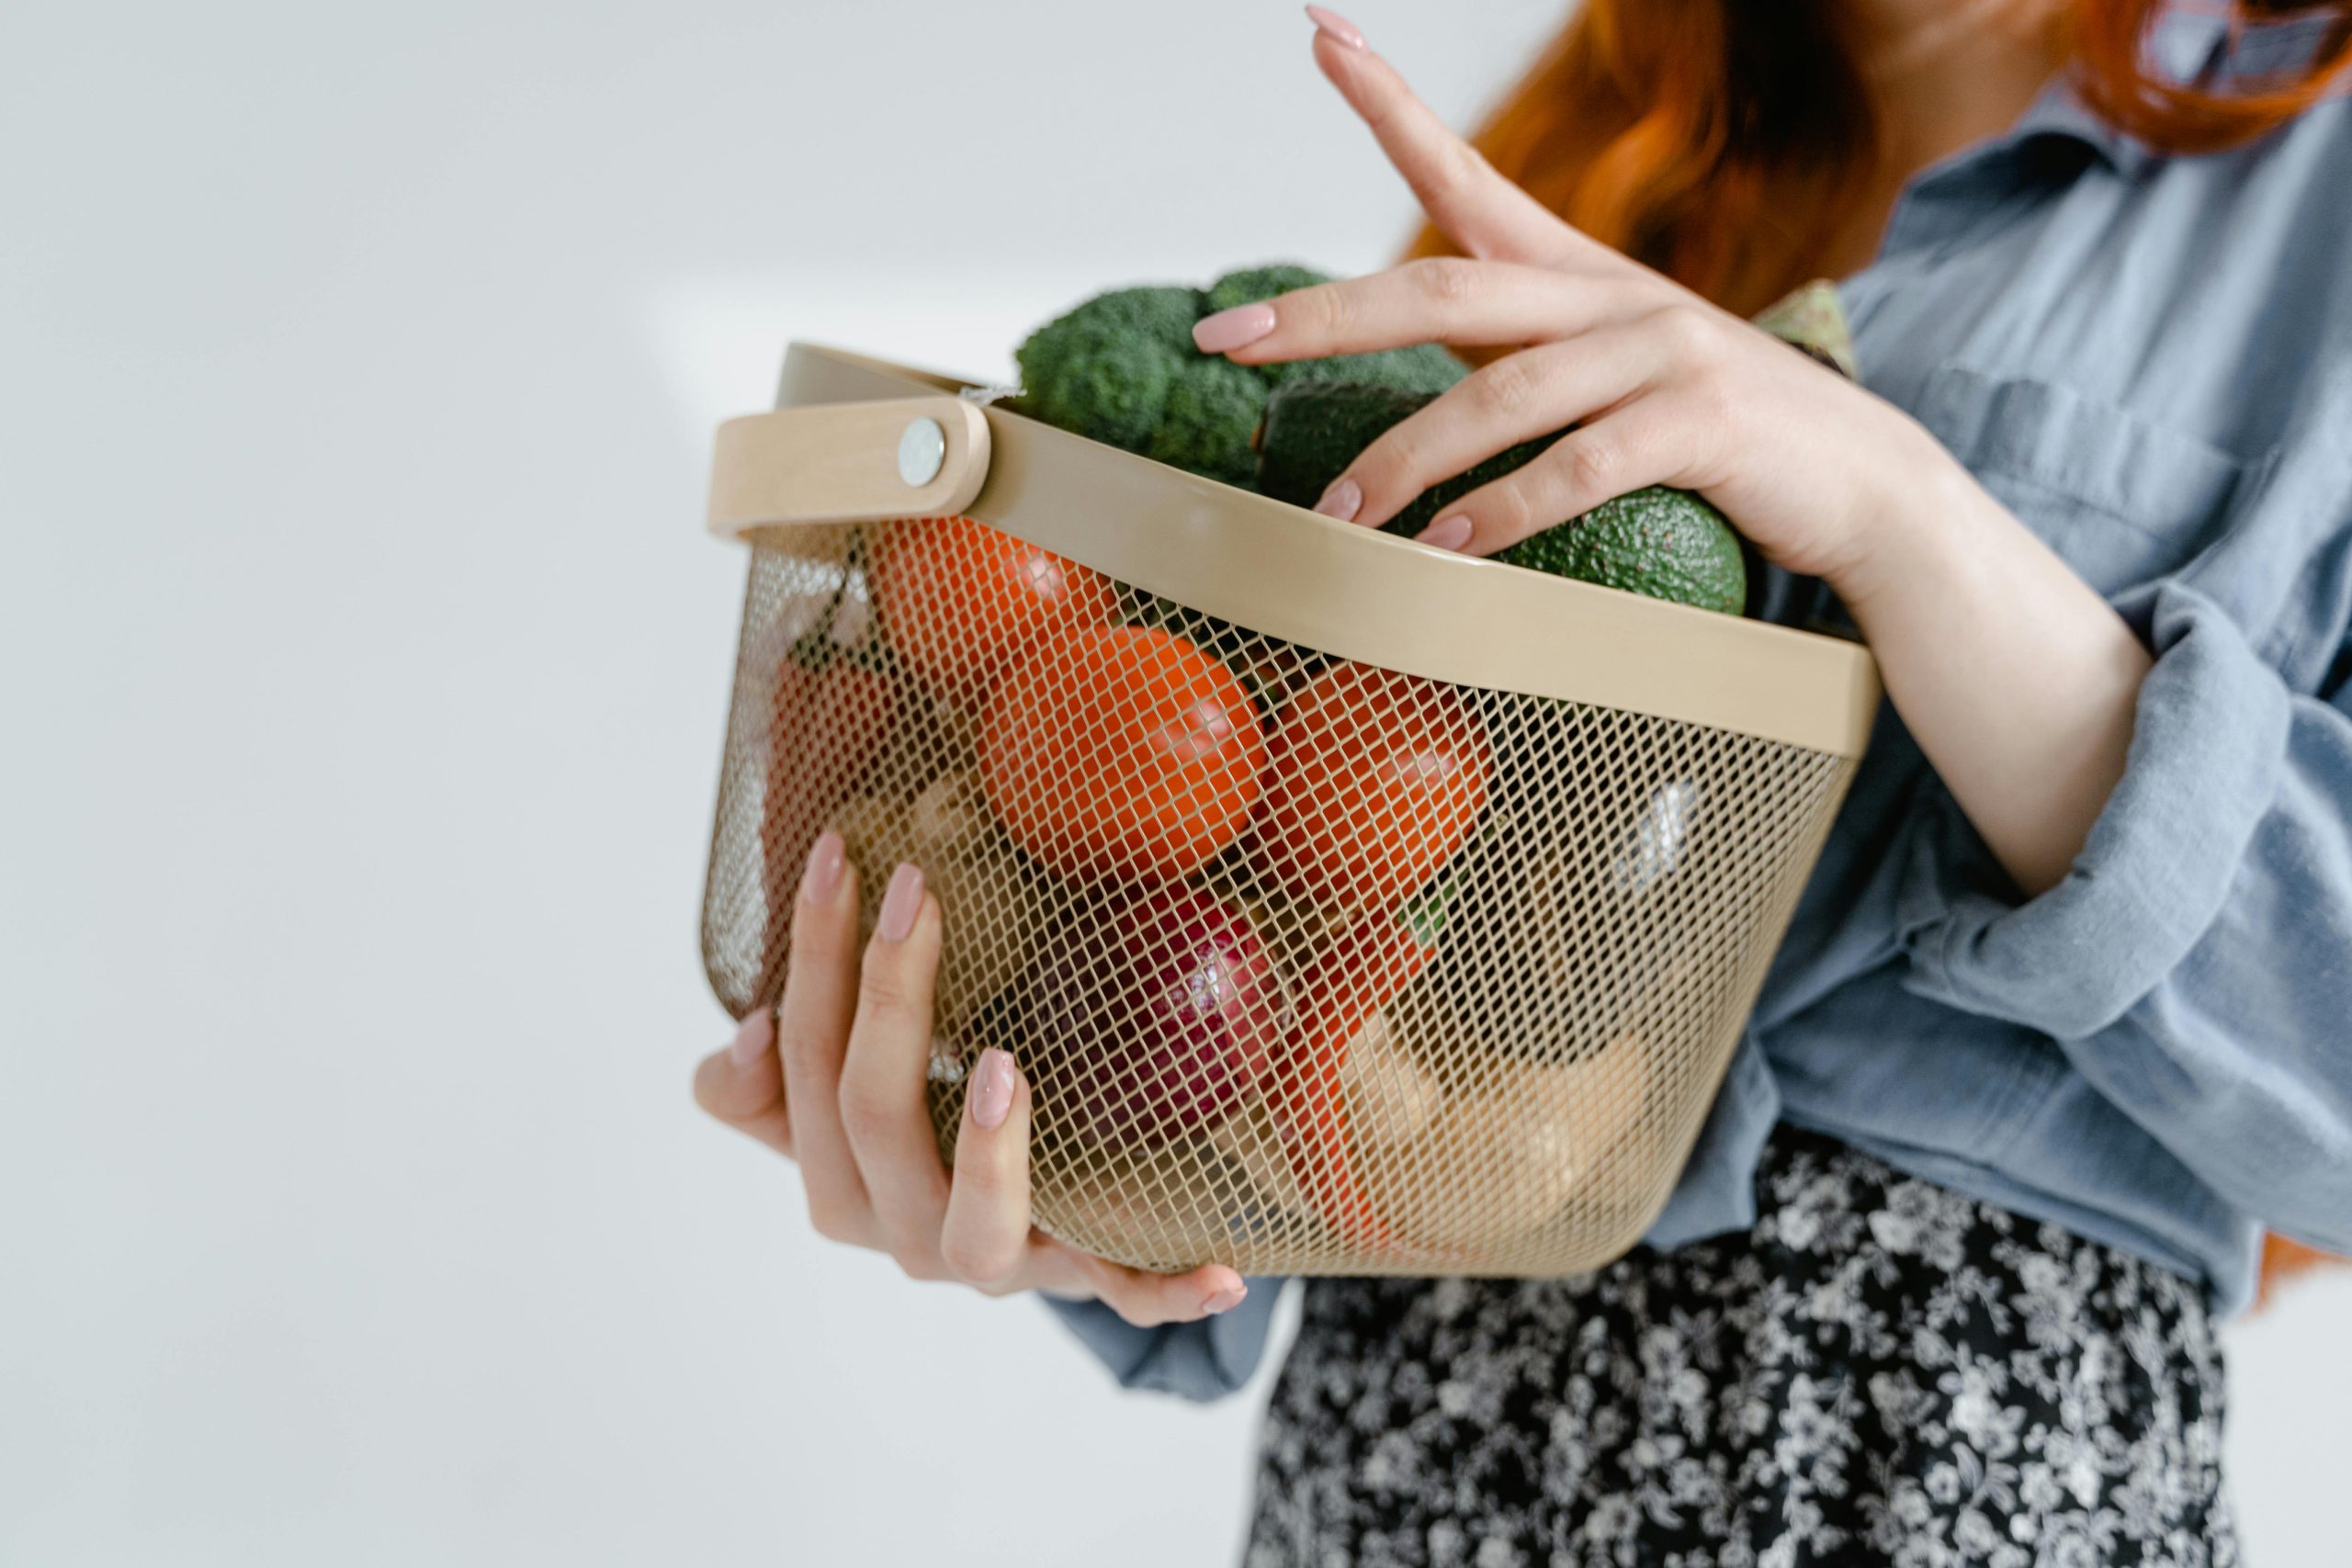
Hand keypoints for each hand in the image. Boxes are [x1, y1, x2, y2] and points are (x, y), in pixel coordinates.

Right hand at [693, 834, 1249, 1326]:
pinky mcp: (1078, 1277)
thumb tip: (748, 1029)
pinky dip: (1169, 1290)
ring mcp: (992, 1261)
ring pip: (973, 1226)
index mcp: (832, 1178)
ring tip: (1003, 1068)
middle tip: (919, 893)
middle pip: (871, 1119)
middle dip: (889, 999)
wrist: (1014, 1225)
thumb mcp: (824, 1102)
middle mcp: (899, 1229)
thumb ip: (758, 1082)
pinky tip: (1225, 1268)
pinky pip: (1127, 1296)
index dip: (813, 962)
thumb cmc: (917, 1131)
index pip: (800, 1063)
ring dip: (987, 1152)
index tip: (840, 857)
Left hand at [1190, 17, 1962, 591]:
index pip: (1467, 174)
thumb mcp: (1608, 379)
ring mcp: (1662, 351)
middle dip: (1327, 314)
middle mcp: (1612, 295)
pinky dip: (1503, 511)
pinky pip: (1579, 465)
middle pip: (1444, 287)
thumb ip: (1517, 360)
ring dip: (1405, 459)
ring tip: (1338, 515)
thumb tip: (1411, 368)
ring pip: (1500, 393)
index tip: (1320, 32)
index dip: (1389, 104)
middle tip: (1228, 340)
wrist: (1865, 487)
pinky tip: (1446, 550)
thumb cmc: (1717, 440)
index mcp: (1578, 276)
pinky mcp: (1703, 423)